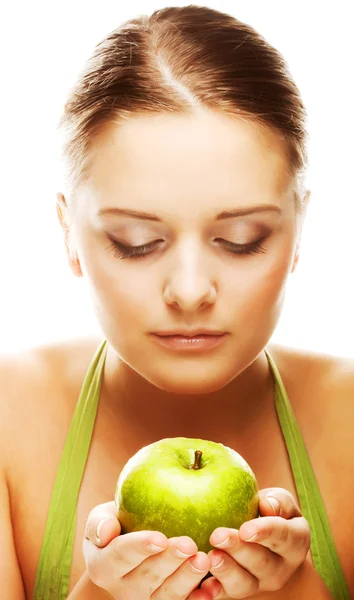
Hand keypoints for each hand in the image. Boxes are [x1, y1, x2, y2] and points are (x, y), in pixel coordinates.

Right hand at [83, 500, 213, 599]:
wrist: (132, 544)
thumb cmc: (118, 523)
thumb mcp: (101, 517)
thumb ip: (99, 523)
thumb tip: (106, 531)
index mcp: (103, 566)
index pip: (120, 556)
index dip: (140, 548)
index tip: (160, 538)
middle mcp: (123, 590)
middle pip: (148, 577)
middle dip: (170, 561)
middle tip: (189, 544)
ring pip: (169, 595)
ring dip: (188, 578)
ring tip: (204, 559)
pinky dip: (199, 598)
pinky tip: (212, 587)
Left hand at [200, 488, 310, 598]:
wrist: (260, 538)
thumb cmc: (267, 510)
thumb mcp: (278, 500)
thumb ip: (278, 501)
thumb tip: (267, 505)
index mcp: (295, 542)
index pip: (284, 537)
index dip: (265, 533)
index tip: (245, 529)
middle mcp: (281, 568)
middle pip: (262, 563)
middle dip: (239, 550)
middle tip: (218, 536)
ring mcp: (258, 583)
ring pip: (244, 584)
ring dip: (226, 571)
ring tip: (210, 557)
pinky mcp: (236, 591)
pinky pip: (224, 595)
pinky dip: (212, 592)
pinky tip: (201, 586)